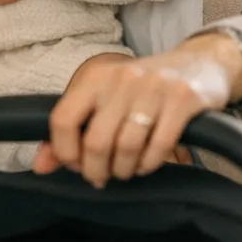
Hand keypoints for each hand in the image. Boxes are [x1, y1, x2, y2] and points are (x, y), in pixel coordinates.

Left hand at [32, 34, 241, 187]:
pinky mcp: (183, 98)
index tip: (77, 164)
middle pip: (96, 141)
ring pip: (127, 147)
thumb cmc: (143, 88)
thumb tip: (41, 166)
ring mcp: (155, 87)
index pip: (63, 119)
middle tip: (103, 177)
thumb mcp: (105, 99)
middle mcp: (122, 77)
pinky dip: (150, 163)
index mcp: (96, 75)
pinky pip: (159, 145)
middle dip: (97, 169)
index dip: (66, 152)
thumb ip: (71, 131)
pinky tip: (148, 163)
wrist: (200, 64)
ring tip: (127, 170)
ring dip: (125, 169)